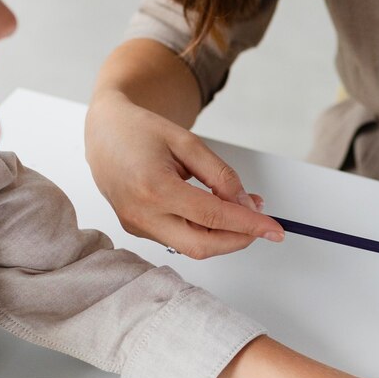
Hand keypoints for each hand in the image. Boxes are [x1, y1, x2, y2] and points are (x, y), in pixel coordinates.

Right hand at [84, 92, 282, 258]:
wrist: (103, 131)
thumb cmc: (140, 130)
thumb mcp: (188, 142)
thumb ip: (221, 175)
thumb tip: (246, 206)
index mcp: (154, 188)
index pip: (213, 217)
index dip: (249, 225)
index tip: (275, 230)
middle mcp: (141, 214)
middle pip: (202, 246)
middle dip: (238, 239)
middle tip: (260, 222)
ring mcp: (136, 226)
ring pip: (191, 247)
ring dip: (222, 234)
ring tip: (239, 207)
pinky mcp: (136, 229)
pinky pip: (178, 239)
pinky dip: (203, 230)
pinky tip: (213, 211)